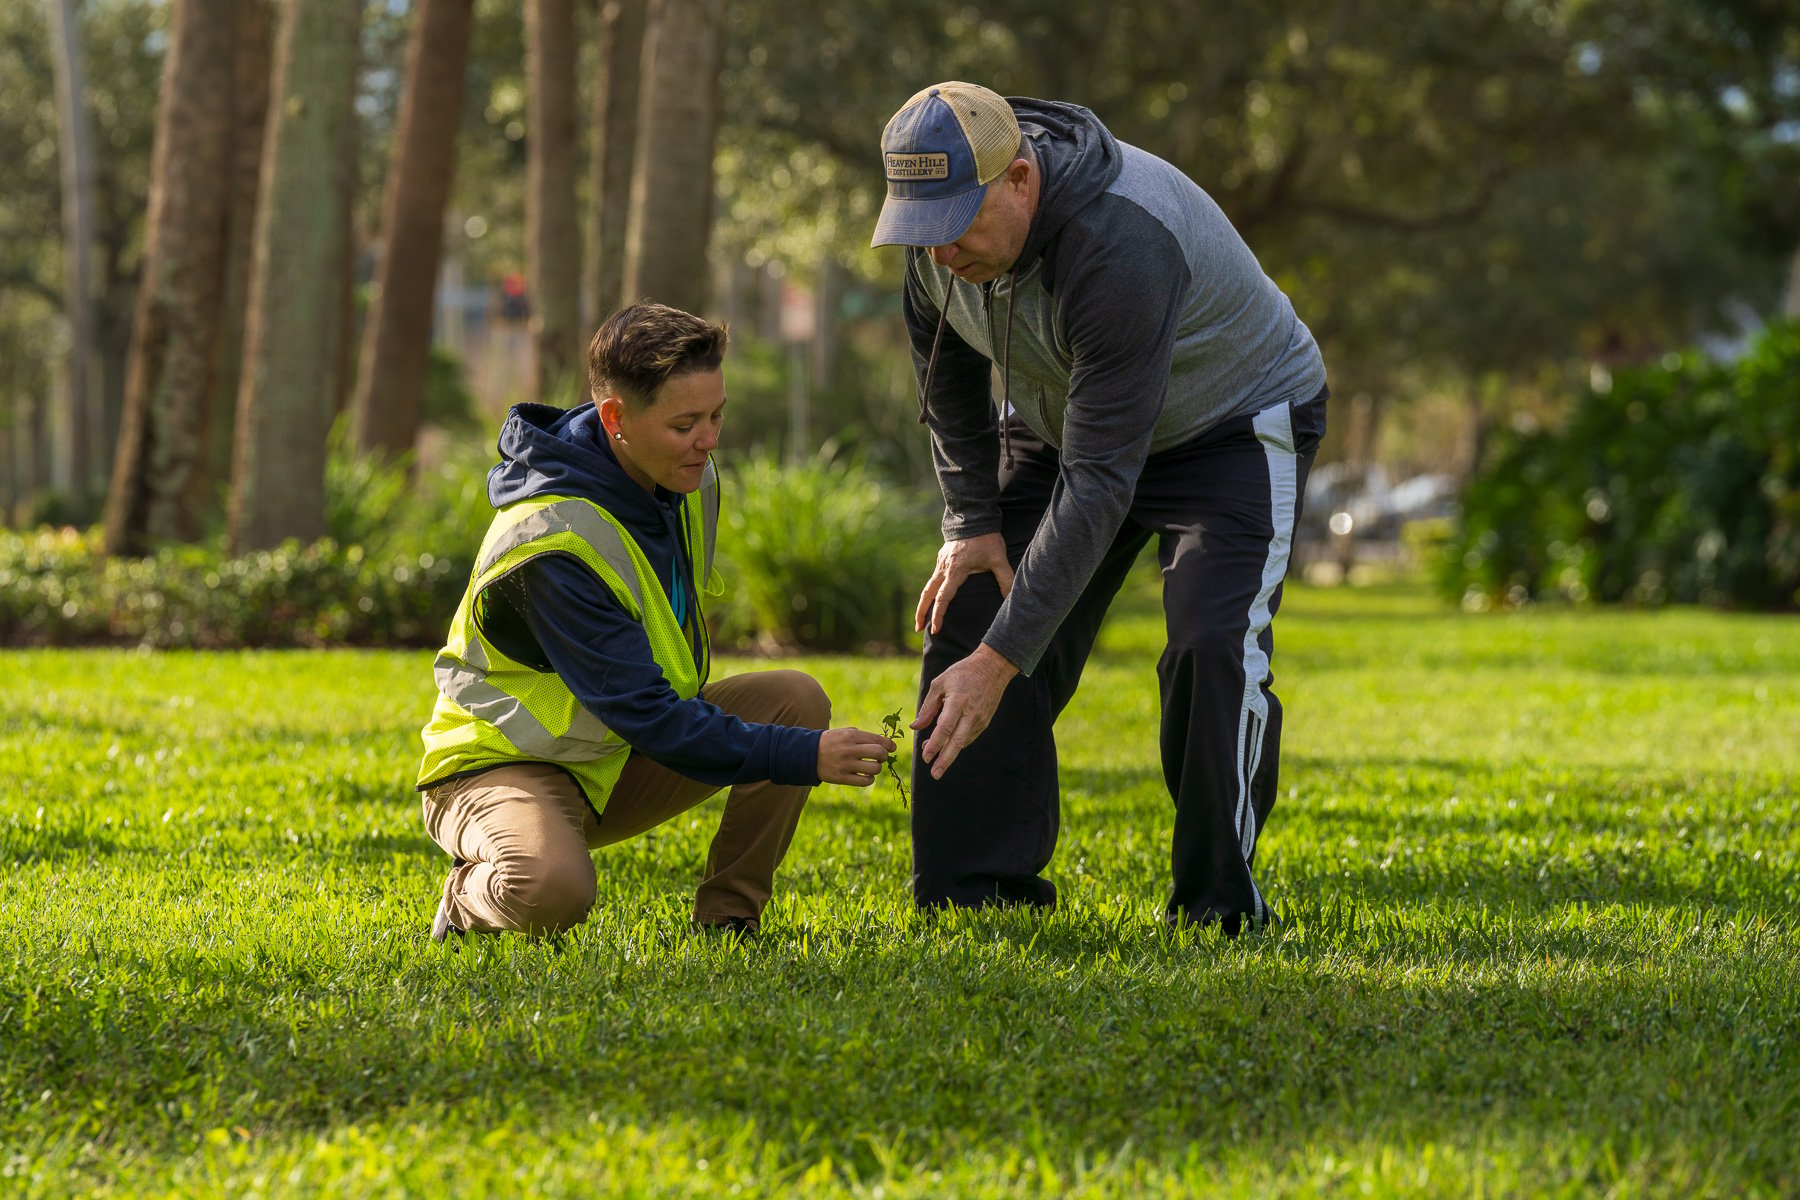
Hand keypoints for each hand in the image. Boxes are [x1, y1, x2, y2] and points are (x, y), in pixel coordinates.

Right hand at [816, 727, 896, 786]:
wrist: (808, 754)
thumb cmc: (831, 742)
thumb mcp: (845, 732)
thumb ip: (863, 736)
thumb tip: (885, 744)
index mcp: (851, 736)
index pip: (878, 740)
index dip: (889, 745)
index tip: (892, 748)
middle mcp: (849, 750)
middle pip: (879, 753)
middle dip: (884, 756)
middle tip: (881, 757)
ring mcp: (846, 765)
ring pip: (875, 769)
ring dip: (877, 768)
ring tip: (871, 766)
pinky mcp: (842, 778)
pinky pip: (865, 781)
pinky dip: (869, 779)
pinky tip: (865, 775)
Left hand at [911, 643, 1018, 778]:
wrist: (992, 668)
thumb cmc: (962, 673)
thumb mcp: (940, 684)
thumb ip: (928, 707)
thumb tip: (915, 727)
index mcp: (958, 702)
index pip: (945, 728)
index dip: (935, 744)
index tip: (925, 757)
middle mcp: (971, 713)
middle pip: (957, 742)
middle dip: (945, 760)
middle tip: (934, 775)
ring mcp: (980, 719)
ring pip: (963, 742)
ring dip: (948, 753)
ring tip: (933, 759)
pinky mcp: (984, 722)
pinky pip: (969, 737)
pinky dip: (957, 745)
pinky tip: (947, 747)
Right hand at [915, 533, 1013, 634]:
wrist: (973, 517)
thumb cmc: (986, 539)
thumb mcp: (998, 559)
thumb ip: (1005, 579)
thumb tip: (1012, 598)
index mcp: (955, 571)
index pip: (943, 598)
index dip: (939, 615)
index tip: (936, 629)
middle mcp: (944, 568)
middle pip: (927, 594)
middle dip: (921, 612)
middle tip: (918, 628)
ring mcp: (941, 563)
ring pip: (928, 586)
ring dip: (923, 602)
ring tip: (921, 618)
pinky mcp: (942, 558)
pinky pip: (933, 577)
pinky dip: (930, 590)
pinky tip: (933, 597)